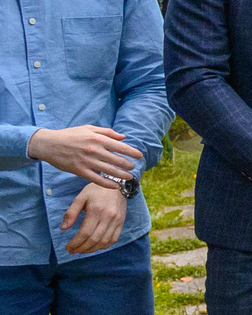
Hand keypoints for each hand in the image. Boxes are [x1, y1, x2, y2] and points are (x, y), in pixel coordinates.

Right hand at [28, 125, 143, 188]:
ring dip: (121, 175)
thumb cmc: (70, 135)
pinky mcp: (79, 170)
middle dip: (128, 165)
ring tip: (129, 177)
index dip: (132, 152)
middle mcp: (94, 150)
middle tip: (133, 167)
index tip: (139, 156)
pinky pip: (96, 179)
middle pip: (117, 160)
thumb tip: (123, 138)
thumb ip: (107, 132)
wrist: (49, 144)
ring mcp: (86, 161)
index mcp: (98, 139)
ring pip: (109, 171)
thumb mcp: (89, 129)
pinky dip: (107, 183)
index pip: (120, 147)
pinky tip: (115, 186)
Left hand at [61, 181, 126, 254]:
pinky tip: (95, 247)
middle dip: (81, 248)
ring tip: (82, 250)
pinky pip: (113, 239)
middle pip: (94, 239)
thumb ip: (71, 213)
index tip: (68, 247)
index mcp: (96, 210)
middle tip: (72, 251)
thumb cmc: (96, 190)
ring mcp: (116, 221)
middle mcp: (108, 217)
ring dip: (92, 249)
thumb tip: (63, 228)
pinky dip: (104, 246)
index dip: (75, 242)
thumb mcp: (80, 197)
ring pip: (104, 242)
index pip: (85, 233)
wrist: (117, 185)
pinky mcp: (121, 223)